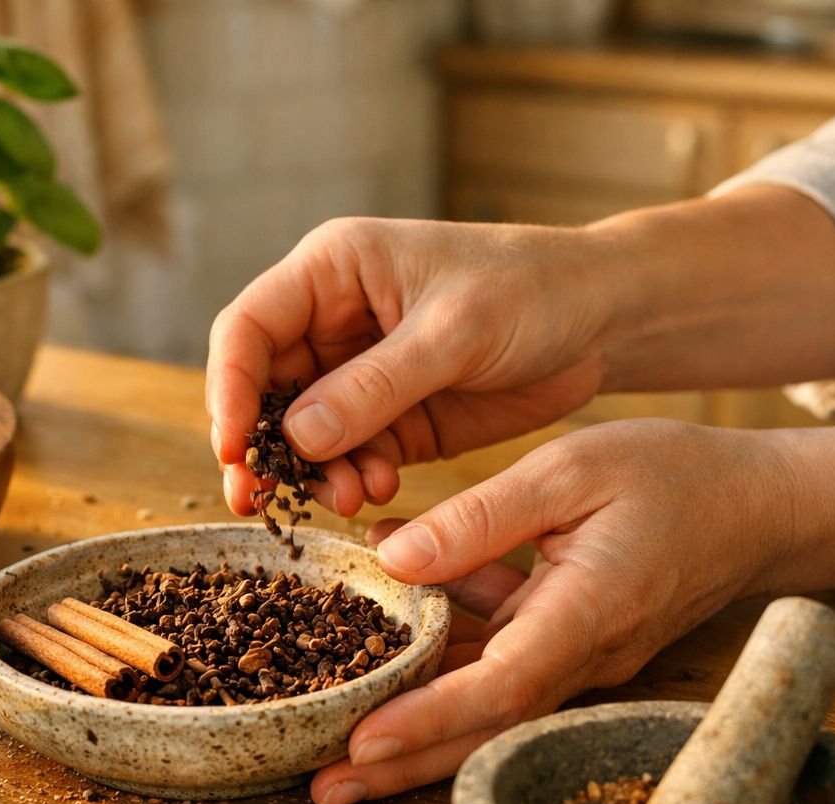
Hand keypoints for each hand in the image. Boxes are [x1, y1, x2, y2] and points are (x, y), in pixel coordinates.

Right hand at [206, 216, 612, 517]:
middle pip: (263, 389)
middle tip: (255, 501)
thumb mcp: (454, 331)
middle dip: (260, 448)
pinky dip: (355, 480)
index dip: (229, 387)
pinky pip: (350, 457)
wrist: (605, 320)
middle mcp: (331, 321)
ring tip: (349, 498)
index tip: (234, 447)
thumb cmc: (532, 290)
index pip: (248, 328)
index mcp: (332, 271)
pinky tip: (379, 490)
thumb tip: (296, 439)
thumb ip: (374, 386)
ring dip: (314, 473)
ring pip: (303, 434)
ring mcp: (358, 374)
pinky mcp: (391, 419)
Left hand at [310, 418, 799, 803]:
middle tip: (323, 787)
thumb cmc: (672, 475)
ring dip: (412, 730)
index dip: (429, 719)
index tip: (362, 742)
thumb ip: (480, 517)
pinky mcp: (568, 645)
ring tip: (332, 750)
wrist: (757, 506)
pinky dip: (440, 660)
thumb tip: (394, 560)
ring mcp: (577, 658)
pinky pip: (497, 664)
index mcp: (588, 613)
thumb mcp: (571, 468)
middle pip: (483, 726)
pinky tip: (381, 625)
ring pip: (483, 707)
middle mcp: (583, 655)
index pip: (501, 687)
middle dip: (402, 764)